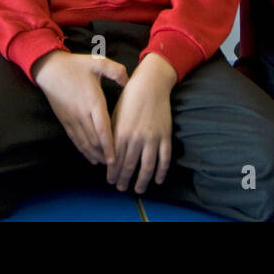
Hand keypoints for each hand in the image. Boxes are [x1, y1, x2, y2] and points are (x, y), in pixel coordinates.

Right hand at [32, 50, 128, 166]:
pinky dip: (83, 150)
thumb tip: (128, 81)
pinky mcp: (64, 120)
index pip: (103, 129)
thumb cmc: (75, 65)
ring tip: (106, 164)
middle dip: (105, 155)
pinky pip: (75, 139)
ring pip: (84, 143)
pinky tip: (90, 157)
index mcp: (93, 102)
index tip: (116, 158)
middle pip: (94, 141)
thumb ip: (116, 71)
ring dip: (95, 155)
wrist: (49, 69)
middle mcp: (82, 114)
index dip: (109, 145)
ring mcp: (72, 119)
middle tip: (117, 165)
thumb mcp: (97, 62)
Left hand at [109, 54, 175, 193]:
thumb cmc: (129, 98)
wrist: (151, 84)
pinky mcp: (165, 136)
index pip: (115, 159)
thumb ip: (112, 134)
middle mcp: (137, 137)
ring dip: (142, 180)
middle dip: (124, 179)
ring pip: (147, 166)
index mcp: (122, 132)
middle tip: (121, 188)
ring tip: (138, 189)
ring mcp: (153, 138)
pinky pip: (164, 158)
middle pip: (130, 165)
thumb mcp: (116, 114)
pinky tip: (158, 180)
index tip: (110, 181)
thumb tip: (107, 153)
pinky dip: (162, 171)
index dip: (113, 172)